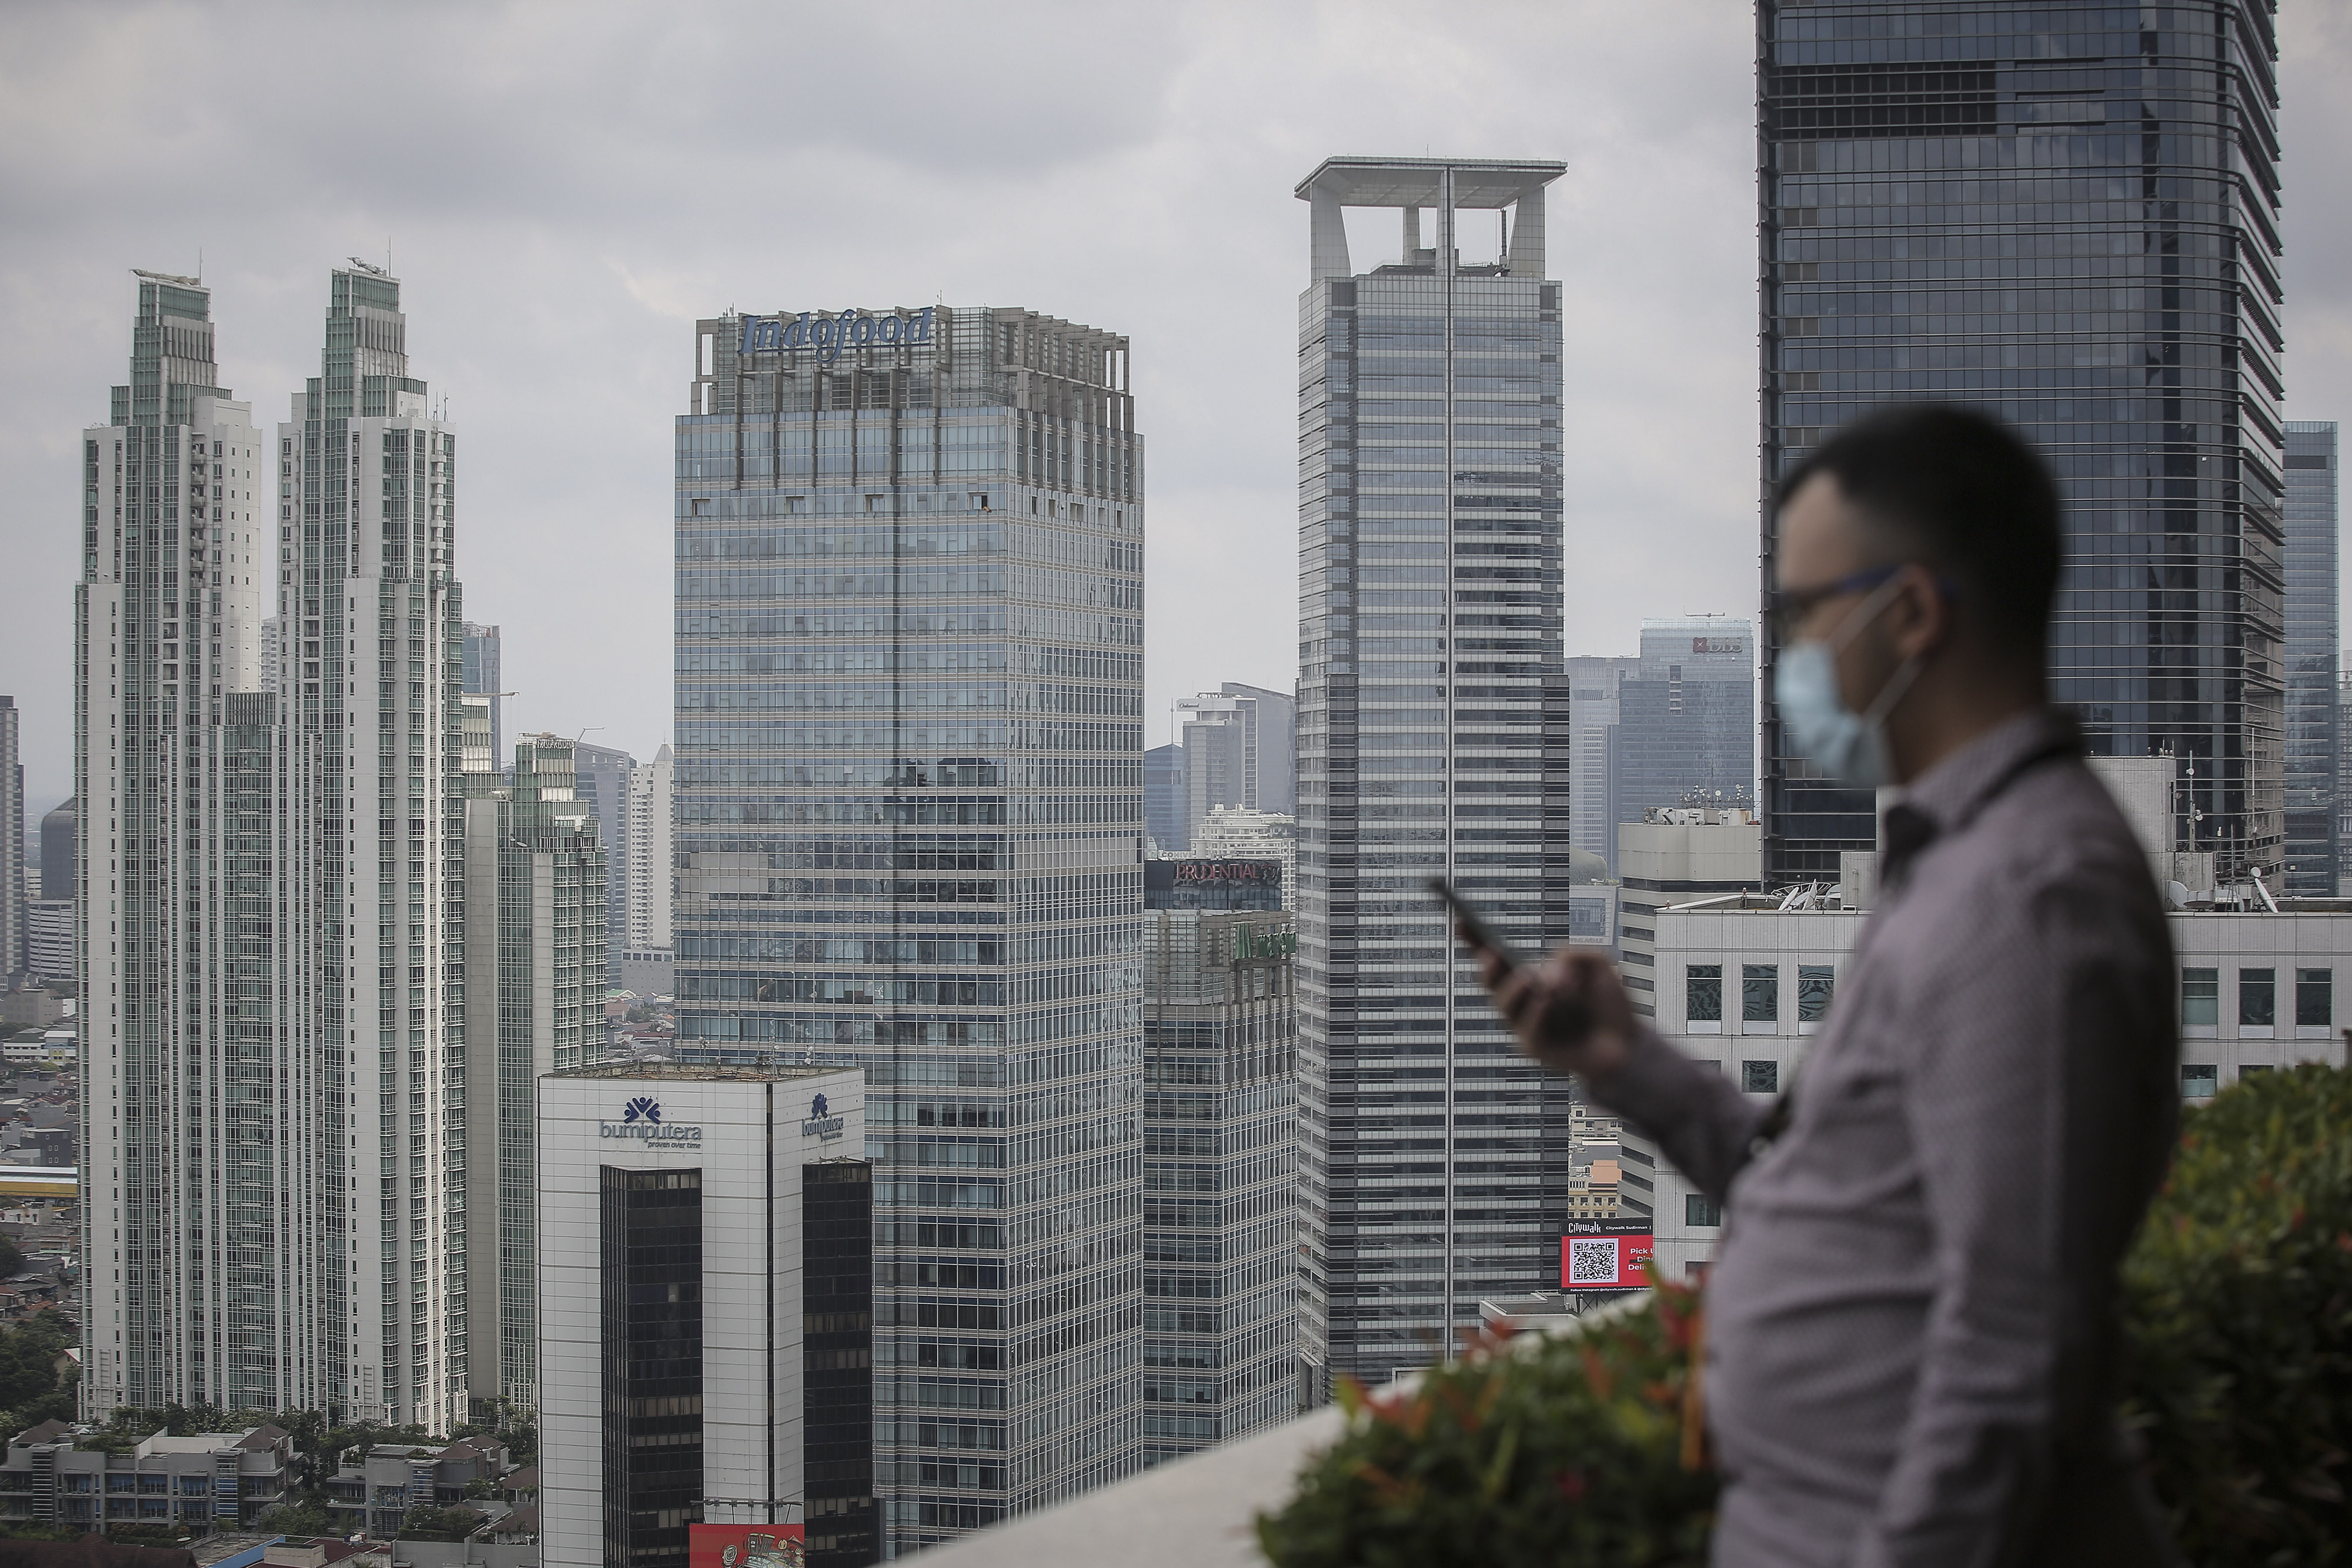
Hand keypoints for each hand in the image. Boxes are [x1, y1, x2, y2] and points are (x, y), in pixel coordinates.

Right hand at [1462, 927, 1636, 1085]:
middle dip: (1487, 966)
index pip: (1496, 955)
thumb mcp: (1599, 964)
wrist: (1629, 1042)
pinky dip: (1535, 1014)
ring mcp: (1523, 1023)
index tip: (1461, 921)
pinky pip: (1527, 1030)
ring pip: (1504, 1004)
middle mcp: (1521, 999)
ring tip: (1529, 979)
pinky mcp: (1534, 1047)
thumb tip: (1549, 972)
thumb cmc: (1608, 1004)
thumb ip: (1576, 953)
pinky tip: (1545, 1002)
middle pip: (1489, 981)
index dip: (1475, 939)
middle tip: (1493, 953)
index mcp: (1530, 975)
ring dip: (1515, 989)